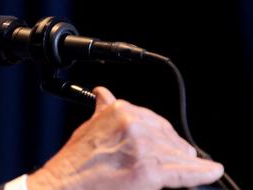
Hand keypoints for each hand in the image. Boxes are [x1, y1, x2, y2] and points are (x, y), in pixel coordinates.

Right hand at [26, 87, 223, 189]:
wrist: (63, 184)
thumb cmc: (74, 160)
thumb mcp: (88, 126)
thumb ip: (103, 110)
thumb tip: (103, 93)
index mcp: (120, 109)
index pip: (155, 120)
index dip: (162, 136)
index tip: (165, 144)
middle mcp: (133, 123)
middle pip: (170, 136)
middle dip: (173, 150)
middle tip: (171, 162)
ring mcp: (143, 147)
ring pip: (179, 154)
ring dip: (185, 164)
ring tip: (189, 171)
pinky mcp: (149, 172)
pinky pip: (185, 172)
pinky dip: (202, 172)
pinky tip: (212, 170)